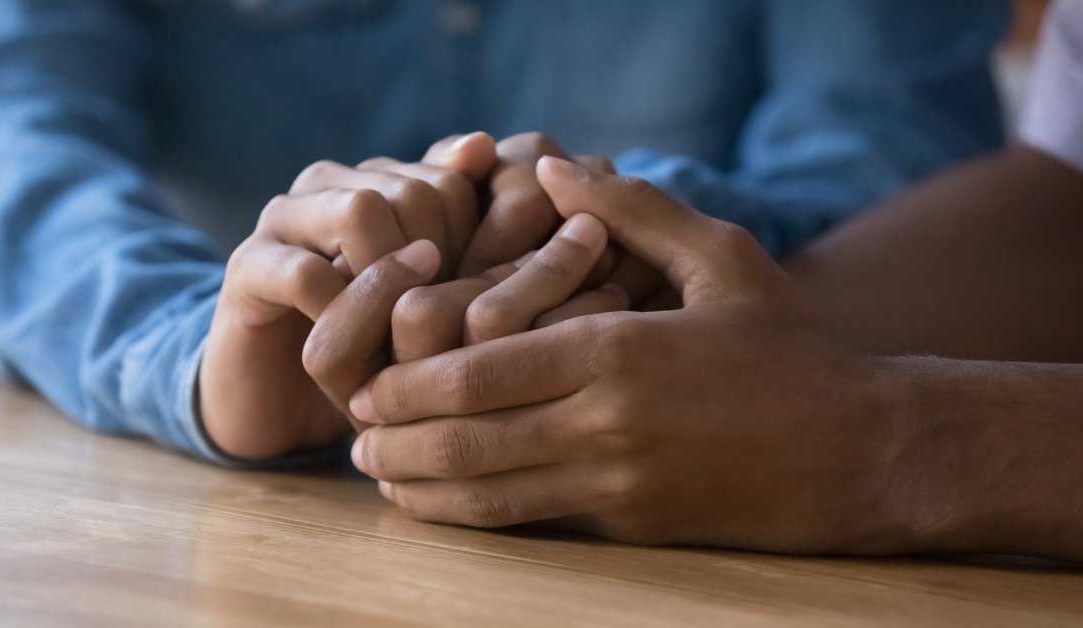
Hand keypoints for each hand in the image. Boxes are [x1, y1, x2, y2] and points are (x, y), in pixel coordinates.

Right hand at [198, 134, 494, 459]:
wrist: (283, 407)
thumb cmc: (373, 350)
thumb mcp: (431, 296)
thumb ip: (460, 227)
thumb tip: (482, 144)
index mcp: (374, 179)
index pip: (452, 182)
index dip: (476, 250)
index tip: (471, 308)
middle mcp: (326, 183)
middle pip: (415, 192)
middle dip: (442, 269)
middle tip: (440, 330)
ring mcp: (281, 219)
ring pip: (362, 213)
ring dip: (396, 287)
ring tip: (404, 338)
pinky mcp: (246, 268)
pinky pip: (309, 274)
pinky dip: (346, 315)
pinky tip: (362, 354)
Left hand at [347, 157, 904, 553]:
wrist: (863, 452)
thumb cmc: (789, 348)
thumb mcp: (723, 259)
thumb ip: (635, 210)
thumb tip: (558, 168)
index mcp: (617, 351)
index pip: (481, 370)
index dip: (410, 382)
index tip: (369, 383)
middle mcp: (605, 423)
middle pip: (467, 438)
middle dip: (396, 441)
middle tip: (353, 436)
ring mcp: (617, 483)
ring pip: (489, 494)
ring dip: (420, 489)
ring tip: (378, 476)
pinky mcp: (632, 524)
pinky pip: (533, 523)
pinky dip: (474, 519)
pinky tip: (442, 509)